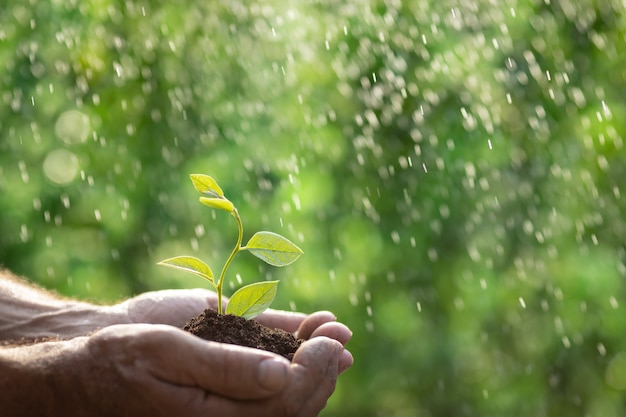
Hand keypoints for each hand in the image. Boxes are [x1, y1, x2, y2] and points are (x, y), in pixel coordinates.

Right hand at [8, 323, 347, 415]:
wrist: (90, 360)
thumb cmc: (121, 357)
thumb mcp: (167, 354)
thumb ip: (223, 369)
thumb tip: (280, 375)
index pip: (282, 408)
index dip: (313, 376)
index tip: (331, 344)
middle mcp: (227, 411)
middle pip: (293, 402)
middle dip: (323, 369)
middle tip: (341, 339)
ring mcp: (229, 394)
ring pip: (286, 389)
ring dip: (317, 361)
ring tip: (338, 332)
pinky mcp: (225, 371)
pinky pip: (266, 367)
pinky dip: (293, 345)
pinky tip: (316, 327)